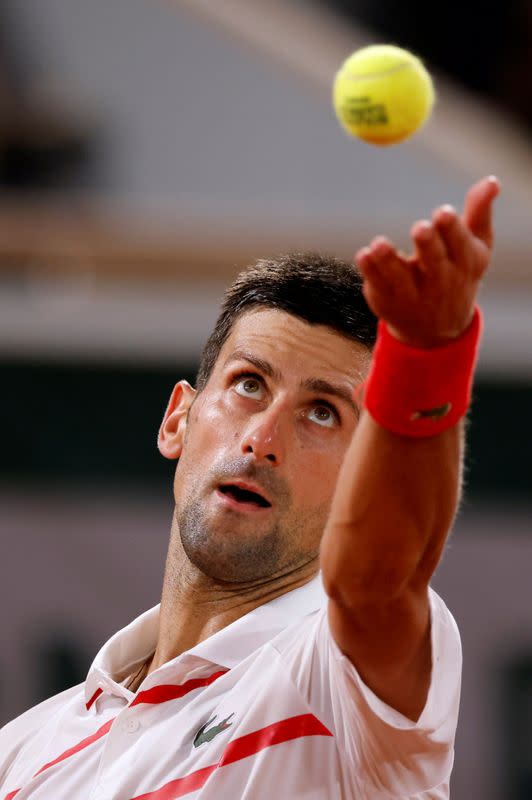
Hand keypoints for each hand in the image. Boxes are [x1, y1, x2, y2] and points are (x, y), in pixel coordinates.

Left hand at [355, 175, 499, 347]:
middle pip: (434, 263)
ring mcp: (412, 295)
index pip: (460, 246)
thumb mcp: (474, 248)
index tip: (443, 212)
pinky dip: (370, 272)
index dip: (452, 230)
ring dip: (388, 261)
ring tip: (379, 244)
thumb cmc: (457, 274)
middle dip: (428, 245)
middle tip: (420, 228)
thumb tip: (491, 181)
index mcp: (464, 265)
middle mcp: (439, 283)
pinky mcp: (388, 302)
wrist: (436, 330)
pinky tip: (364, 256)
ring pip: (400, 279)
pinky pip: (378, 286)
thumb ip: (479, 213)